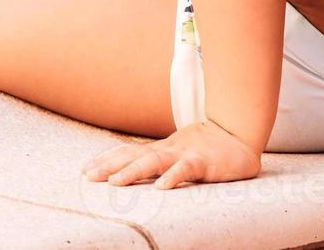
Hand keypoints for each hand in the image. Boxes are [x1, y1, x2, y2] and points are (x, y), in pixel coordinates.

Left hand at [81, 121, 261, 189]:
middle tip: (88, 176)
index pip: (127, 152)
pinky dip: (172, 177)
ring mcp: (184, 154)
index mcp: (160, 150)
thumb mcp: (177, 155)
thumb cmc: (206, 149)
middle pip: (133, 156)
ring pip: (154, 161)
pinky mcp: (203, 162)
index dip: (106, 160)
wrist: (238, 136)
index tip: (85, 170)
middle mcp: (167, 150)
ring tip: (114, 182)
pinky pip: (185, 170)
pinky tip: (160, 188)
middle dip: (109, 165)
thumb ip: (158, 162)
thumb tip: (131, 172)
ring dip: (133, 171)